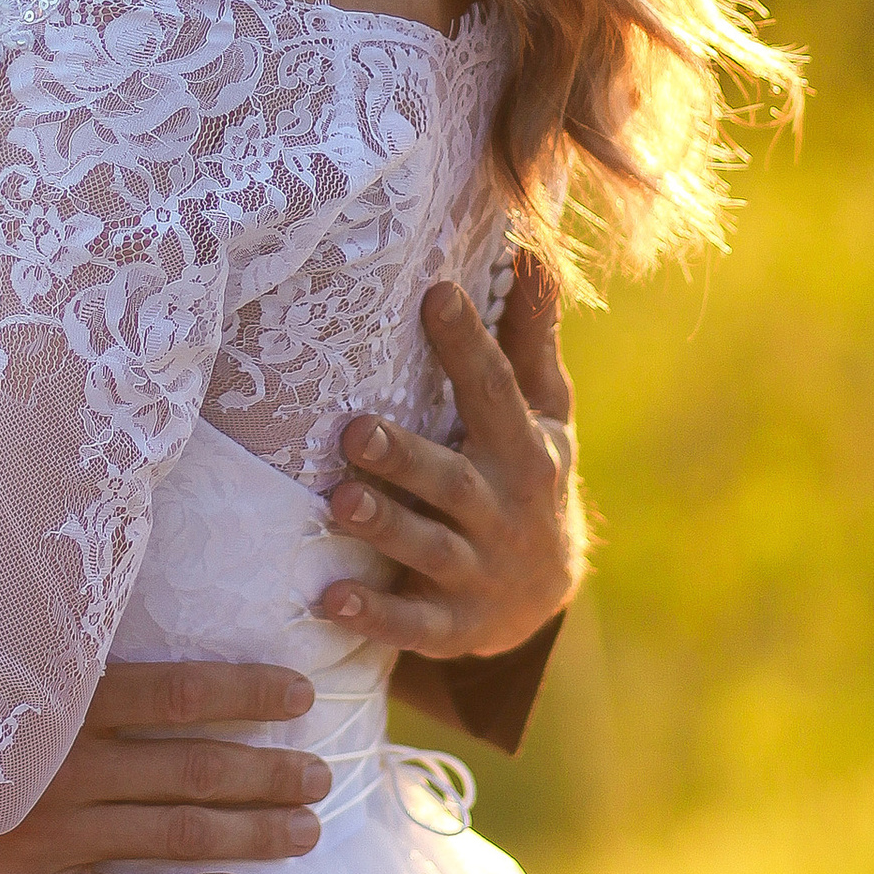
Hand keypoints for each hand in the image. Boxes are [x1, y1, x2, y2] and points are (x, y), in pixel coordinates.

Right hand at [0, 658, 326, 873]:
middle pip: (195, 771)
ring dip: (249, 835)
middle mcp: (68, 769)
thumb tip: (88, 594)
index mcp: (58, 702)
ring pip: (176, 838)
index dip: (247, 694)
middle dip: (268, 773)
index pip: (181, 692)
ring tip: (303, 833)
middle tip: (322, 778)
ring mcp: (52, 838)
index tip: (299, 695)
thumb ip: (37, 637)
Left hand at [313, 262, 583, 692]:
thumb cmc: (527, 475)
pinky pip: (414, 624)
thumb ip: (527, 340)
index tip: (435, 294)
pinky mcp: (454, 625)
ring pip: (429, 550)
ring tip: (337, 502)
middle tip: (353, 430)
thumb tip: (531, 248)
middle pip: (452, 483)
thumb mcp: (543, 412)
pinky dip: (374, 618)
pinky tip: (328, 602)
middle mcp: (503, 511)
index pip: (495, 393)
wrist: (546, 596)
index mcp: (524, 452)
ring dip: (384, 527)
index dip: (468, 344)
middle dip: (405, 459)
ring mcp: (479, 572)